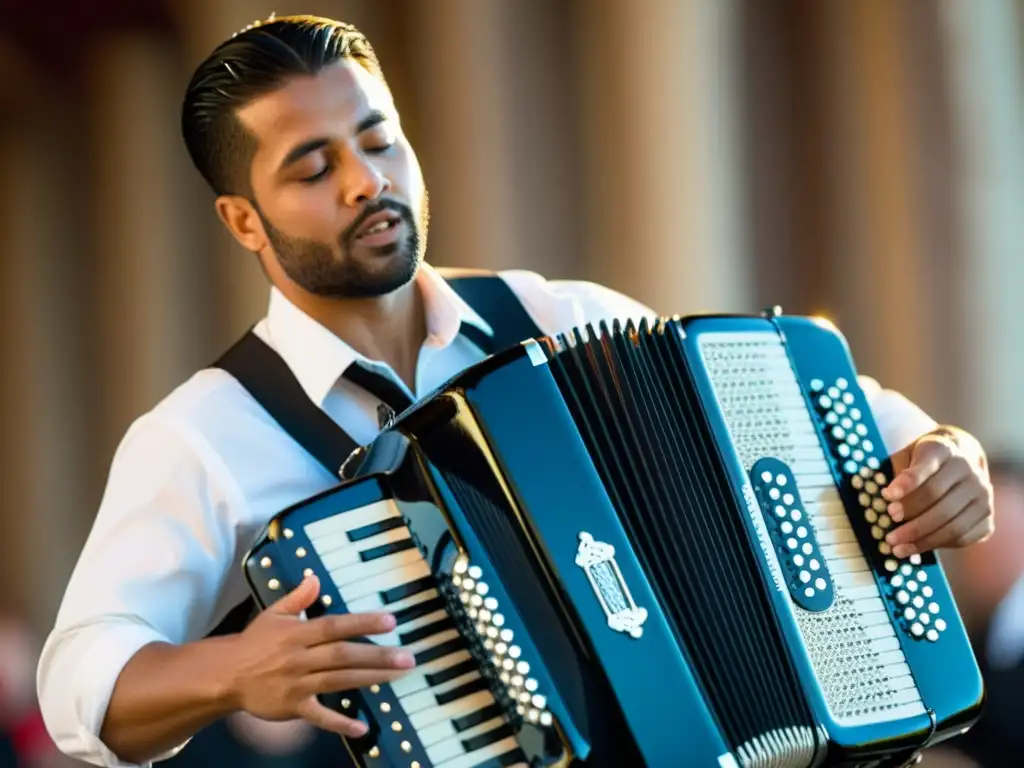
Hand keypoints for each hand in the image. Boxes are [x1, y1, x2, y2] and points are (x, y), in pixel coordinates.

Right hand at [227, 574, 414, 736]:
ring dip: (370, 679)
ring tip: (398, 676)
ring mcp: (297, 684)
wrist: (226, 675)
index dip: (362, 624)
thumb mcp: (273, 614)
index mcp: (297, 633)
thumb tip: (315, 577)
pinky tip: (362, 728)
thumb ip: (298, 597)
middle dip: (377, 656)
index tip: (390, 622)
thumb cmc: (254, 642)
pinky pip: (320, 716)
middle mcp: (300, 658)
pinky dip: (340, 723)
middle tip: (407, 657)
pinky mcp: (293, 708)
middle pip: (343, 656)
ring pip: (339, 681)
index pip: (335, 626)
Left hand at [881, 427, 993, 557]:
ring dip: (921, 539)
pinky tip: (915, 547)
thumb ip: (895, 473)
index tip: (887, 495)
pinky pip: (962, 537)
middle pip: (938, 500)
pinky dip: (937, 545)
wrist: (958, 460)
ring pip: (952, 524)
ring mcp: (983, 495)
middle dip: (911, 519)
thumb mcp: (905, 456)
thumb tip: (885, 498)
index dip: (908, 482)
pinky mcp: (987, 517)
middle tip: (888, 533)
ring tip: (895, 547)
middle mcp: (969, 471)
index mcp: (944, 450)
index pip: (927, 465)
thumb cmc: (922, 461)